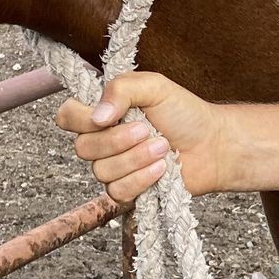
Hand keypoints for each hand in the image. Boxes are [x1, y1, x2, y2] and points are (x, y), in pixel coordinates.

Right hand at [53, 70, 233, 201]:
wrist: (212, 144)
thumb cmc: (184, 112)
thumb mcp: (154, 87)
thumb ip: (121, 89)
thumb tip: (97, 116)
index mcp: (102, 112)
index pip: (67, 117)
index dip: (81, 118)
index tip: (110, 116)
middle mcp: (101, 141)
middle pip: (82, 148)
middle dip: (119, 140)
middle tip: (148, 130)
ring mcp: (112, 167)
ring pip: (101, 171)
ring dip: (136, 159)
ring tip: (163, 148)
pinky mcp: (127, 191)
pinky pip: (118, 191)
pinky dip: (142, 179)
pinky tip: (161, 169)